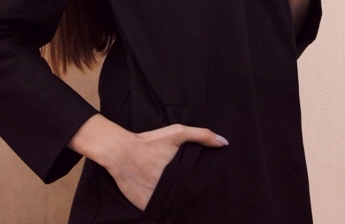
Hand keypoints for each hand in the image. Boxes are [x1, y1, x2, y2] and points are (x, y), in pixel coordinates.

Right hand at [68, 114, 227, 211]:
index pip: (199, 190)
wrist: (121, 152)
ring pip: (174, 207)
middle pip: (188, 200)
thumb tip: (224, 142)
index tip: (204, 190)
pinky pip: (159, 212)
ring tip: (177, 198)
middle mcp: (171, 192)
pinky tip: (163, 201)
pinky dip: (162, 208)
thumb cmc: (149, 141)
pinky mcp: (146, 208)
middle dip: (190, 198)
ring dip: (176, 204)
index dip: (202, 191)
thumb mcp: (176, 133)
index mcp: (181, 177)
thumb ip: (201, 135)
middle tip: (190, 193)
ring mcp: (158, 202)